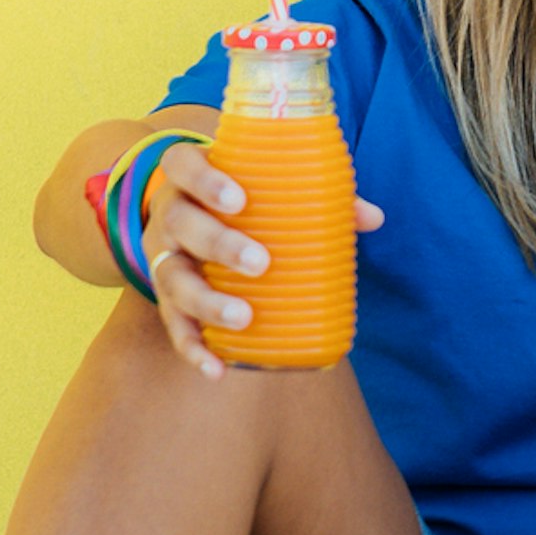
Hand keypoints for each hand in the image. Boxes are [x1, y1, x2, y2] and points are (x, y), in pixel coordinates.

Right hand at [141, 142, 384, 380]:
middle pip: (180, 224)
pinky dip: (193, 348)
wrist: (189, 218)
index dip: (205, 180)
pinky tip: (217, 370)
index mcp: (188, 177)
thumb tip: (373, 218)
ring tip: (243, 318)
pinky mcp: (166, 297)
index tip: (239, 199)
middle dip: (219, 244)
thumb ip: (317, 197)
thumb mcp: (263, 186)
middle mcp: (168, 215)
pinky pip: (174, 324)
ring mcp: (162, 258)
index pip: (182, 164)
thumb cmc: (238, 196)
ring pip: (171, 279)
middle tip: (261, 263)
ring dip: (207, 302)